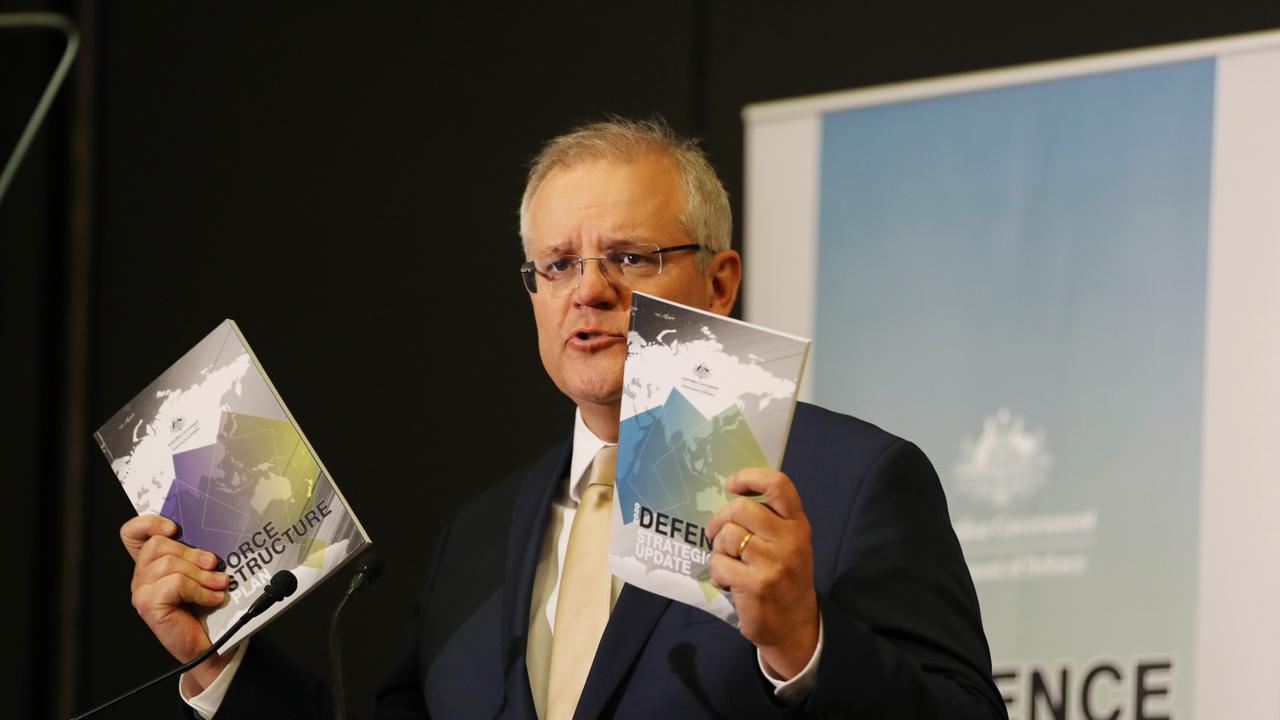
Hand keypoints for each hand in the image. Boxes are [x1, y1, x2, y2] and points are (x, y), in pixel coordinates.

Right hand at [121, 514, 232, 692]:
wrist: (208, 645)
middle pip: (158, 544)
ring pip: (169, 564)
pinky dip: (200, 590)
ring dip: (201, 574)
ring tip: (219, 584)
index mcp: (151, 563)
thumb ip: (196, 555)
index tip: (174, 527)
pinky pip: (176, 584)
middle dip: (192, 553)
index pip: (132, 533)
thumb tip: (212, 534)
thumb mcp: (202, 573)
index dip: (149, 523)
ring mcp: (141, 591)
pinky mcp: (148, 604)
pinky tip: (213, 598)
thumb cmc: (205, 608)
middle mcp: (141, 575)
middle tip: (214, 564)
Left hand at [706, 468, 819, 679]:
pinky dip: (717, 571)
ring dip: (719, 548)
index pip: (778, 485)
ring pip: (727, 535)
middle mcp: (789, 540)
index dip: (750, 477)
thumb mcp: (789, 543)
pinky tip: (727, 581)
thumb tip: (731, 494)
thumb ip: (769, 519)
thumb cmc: (786, 578)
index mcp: (797, 525)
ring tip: (728, 562)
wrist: (795, 626)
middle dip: (721, 520)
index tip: (731, 485)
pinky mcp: (755, 585)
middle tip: (718, 534)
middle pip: (741, 508)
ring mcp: (772, 563)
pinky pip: (719, 563)